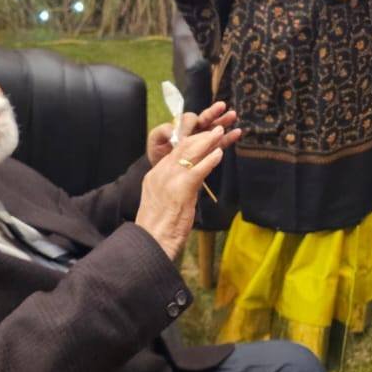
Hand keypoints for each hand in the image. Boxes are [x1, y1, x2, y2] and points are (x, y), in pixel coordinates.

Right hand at [136, 124, 238, 260]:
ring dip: (208, 141)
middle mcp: (161, 173)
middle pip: (183, 146)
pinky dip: (210, 160)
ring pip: (190, 153)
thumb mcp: (164, 201)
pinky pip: (198, 169)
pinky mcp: (180, 189)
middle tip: (217, 129)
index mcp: (156, 175)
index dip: (193, 140)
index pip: (175, 151)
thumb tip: (192, 180)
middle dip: (202, 136)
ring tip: (221, 132)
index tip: (206, 135)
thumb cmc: (159, 228)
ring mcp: (169, 179)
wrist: (150, 242)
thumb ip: (176, 187)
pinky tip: (220, 154)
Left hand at [146, 100, 238, 164]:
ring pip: (214, 128)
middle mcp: (193, 130)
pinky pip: (220, 142)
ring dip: (223, 121)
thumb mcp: (155, 141)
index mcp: (180, 125)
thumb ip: (161, 131)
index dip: (189, 125)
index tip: (185, 135)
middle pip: (204, 118)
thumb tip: (174, 129)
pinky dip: (229, 137)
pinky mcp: (208, 150)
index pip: (188, 119)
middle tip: (222, 106)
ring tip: (233, 115)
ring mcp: (202, 139)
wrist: (162, 171)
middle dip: (213, 112)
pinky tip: (237, 132)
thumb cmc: (158, 153)